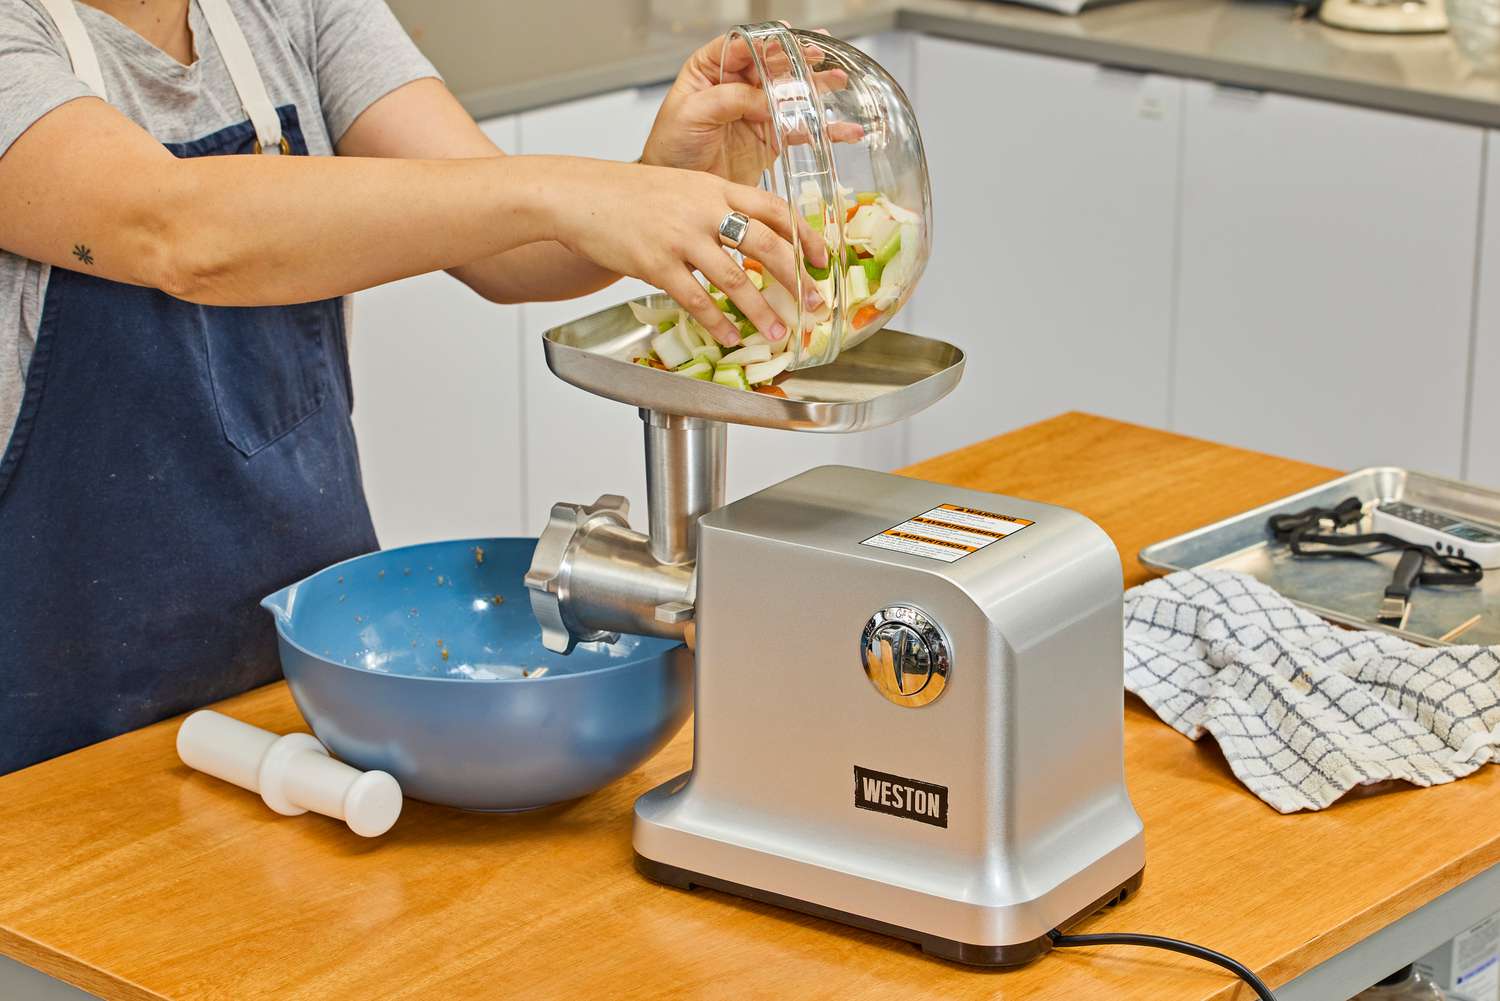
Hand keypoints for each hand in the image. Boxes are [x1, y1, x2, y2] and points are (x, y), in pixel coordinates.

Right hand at [543, 158, 826, 345]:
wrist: (580, 195)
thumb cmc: (629, 194)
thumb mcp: (683, 187)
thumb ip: (717, 206)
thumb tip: (751, 236)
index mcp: (715, 187)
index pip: (775, 208)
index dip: (804, 235)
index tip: (821, 260)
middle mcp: (704, 209)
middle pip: (766, 244)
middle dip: (797, 279)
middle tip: (815, 304)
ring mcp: (680, 237)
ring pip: (735, 278)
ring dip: (762, 311)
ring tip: (780, 333)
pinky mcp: (656, 263)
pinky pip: (696, 299)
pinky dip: (717, 322)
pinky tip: (730, 337)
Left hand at [640, 30, 858, 184]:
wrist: (679, 192)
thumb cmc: (671, 148)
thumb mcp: (692, 115)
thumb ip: (730, 100)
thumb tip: (767, 99)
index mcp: (710, 70)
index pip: (741, 46)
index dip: (765, 39)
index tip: (788, 34)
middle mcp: (736, 87)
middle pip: (773, 65)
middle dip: (798, 57)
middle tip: (819, 52)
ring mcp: (756, 112)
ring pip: (791, 93)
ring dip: (816, 87)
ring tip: (839, 79)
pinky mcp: (770, 139)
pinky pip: (801, 130)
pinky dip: (824, 131)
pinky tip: (845, 130)